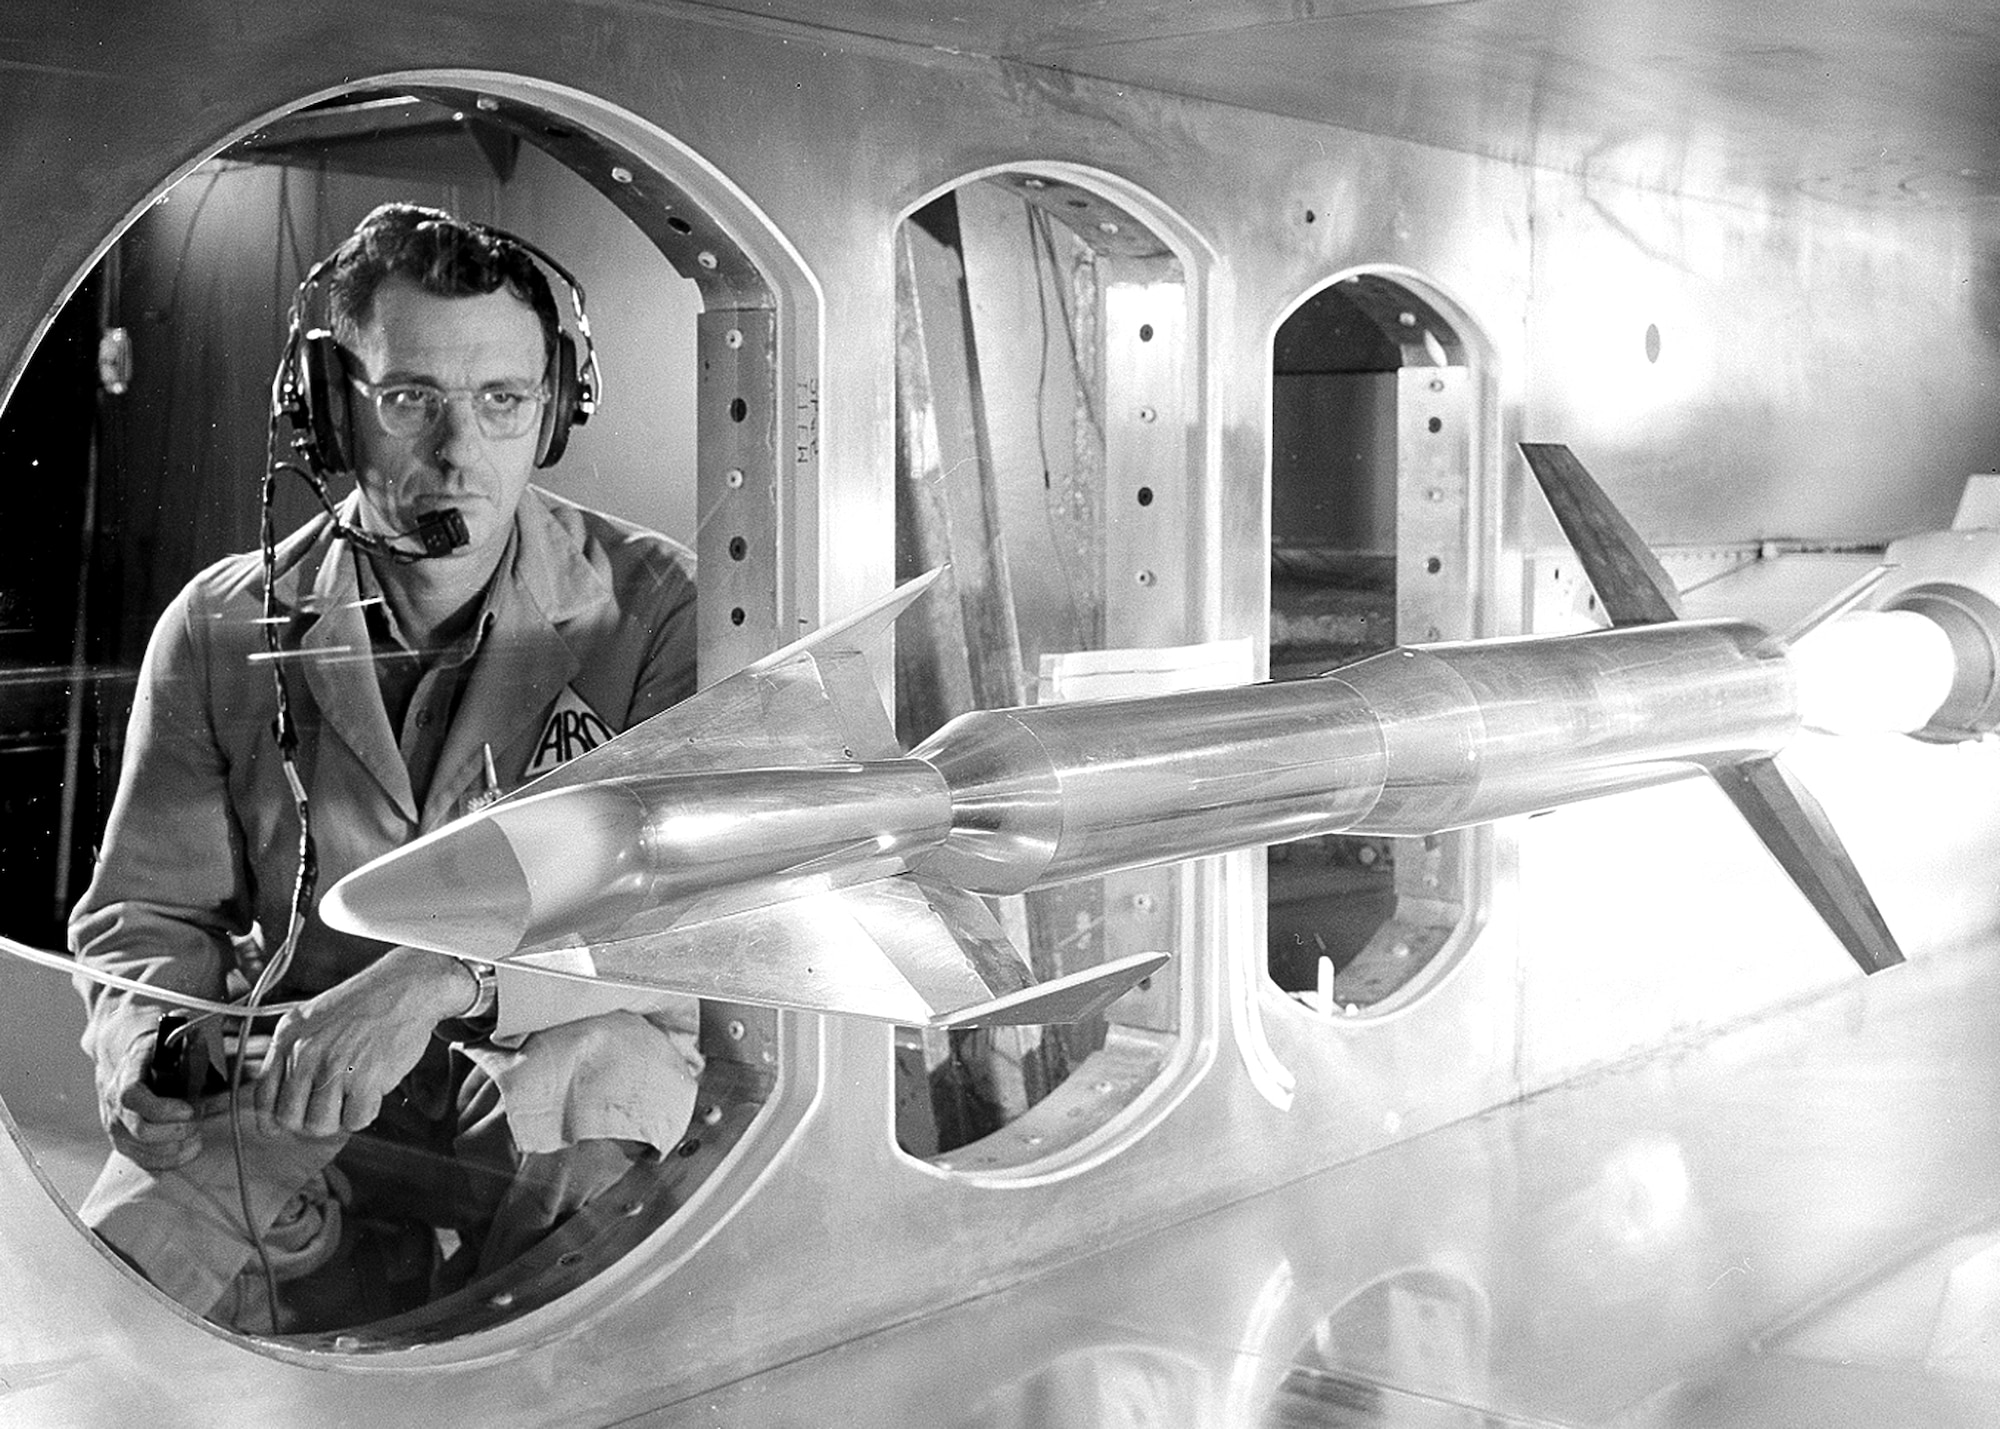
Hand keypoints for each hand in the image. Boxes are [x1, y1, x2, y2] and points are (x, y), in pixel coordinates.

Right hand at [98, 1028, 201, 1170]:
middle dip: (176, 1131)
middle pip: (140, 1129)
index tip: (190, 1110)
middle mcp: (114, 1102)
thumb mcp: (175, 1045)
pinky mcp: (124, 1143)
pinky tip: (190, 1148)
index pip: (132, 1096)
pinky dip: (171, 1160)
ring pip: (142, 1150)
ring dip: (176, 1147)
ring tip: (197, 1134)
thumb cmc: (160, 1055)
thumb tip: (206, 1046)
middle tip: (198, 1122)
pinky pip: (144, 1161)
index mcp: (126, 1073)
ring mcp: (116, 1125)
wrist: (133, 1064)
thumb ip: (193, 1051)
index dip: (161, 1109)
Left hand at [252, 946, 476, 1138]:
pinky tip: (372, 1090)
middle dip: (311, 1120)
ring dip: (339, 1119)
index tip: (282, 1127)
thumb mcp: (312, 1018)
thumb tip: (283, 1095)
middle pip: (290, 1118)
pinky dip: (366, 1113)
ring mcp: (334, 1067)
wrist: (405, 989)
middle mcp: (305, 1054)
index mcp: (288, 1038)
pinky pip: (355, 1121)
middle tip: (330, 1108)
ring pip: (321, 1125)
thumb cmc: (365, 1004)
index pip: (263, 1098)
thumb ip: (293, 1053)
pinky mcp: (365, 1080)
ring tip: (353, 1096)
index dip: (272, 1120)